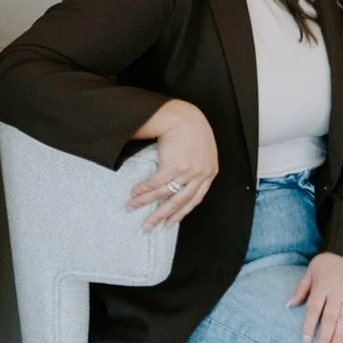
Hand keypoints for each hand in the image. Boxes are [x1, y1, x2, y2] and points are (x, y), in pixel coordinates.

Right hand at [126, 99, 218, 230]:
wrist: (183, 115)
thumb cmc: (191, 128)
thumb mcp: (201, 150)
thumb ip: (196, 166)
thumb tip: (179, 181)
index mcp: (209, 172)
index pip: (194, 199)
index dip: (180, 213)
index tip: (169, 223)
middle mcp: (201, 175)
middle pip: (179, 202)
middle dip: (161, 215)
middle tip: (148, 226)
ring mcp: (188, 172)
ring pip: (165, 194)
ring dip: (146, 202)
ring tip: (132, 207)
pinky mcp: (174, 166)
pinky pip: (156, 183)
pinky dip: (144, 189)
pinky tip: (134, 194)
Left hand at [290, 251, 342, 342]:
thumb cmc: (329, 261)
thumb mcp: (311, 270)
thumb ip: (301, 289)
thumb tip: (289, 306)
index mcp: (322, 286)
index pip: (313, 311)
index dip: (308, 328)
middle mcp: (337, 292)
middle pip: (329, 319)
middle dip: (324, 340)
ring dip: (340, 338)